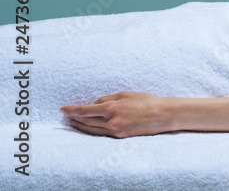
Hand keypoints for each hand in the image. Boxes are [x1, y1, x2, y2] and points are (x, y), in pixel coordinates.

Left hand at [60, 92, 175, 137]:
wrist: (163, 114)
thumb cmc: (146, 101)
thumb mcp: (125, 95)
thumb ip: (107, 99)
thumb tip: (95, 104)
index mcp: (111, 108)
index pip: (85, 110)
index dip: (72, 110)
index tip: (62, 109)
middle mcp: (110, 121)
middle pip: (86, 121)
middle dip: (74, 118)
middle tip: (65, 116)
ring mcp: (115, 131)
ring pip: (92, 129)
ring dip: (80, 126)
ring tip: (72, 123)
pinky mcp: (120, 137)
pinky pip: (101, 134)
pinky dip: (92, 130)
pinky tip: (89, 127)